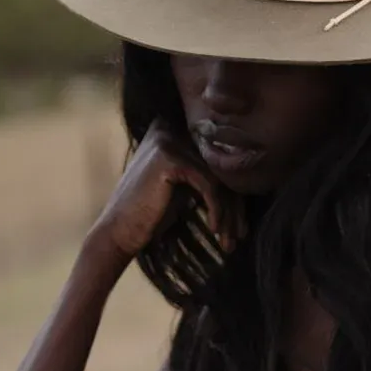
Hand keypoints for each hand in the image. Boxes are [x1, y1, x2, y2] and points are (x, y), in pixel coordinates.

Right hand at [88, 123, 244, 261]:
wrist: (119, 233)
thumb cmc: (153, 215)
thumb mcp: (186, 189)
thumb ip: (209, 176)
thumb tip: (252, 179)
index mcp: (175, 132)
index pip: (218, 161)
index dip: (235, 195)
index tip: (240, 228)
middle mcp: (172, 129)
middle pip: (220, 168)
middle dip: (235, 208)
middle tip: (240, 236)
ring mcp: (169, 140)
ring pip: (219, 178)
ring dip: (229, 214)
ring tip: (230, 241)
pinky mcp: (169, 158)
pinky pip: (209, 185)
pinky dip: (217, 210)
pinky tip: (215, 229)